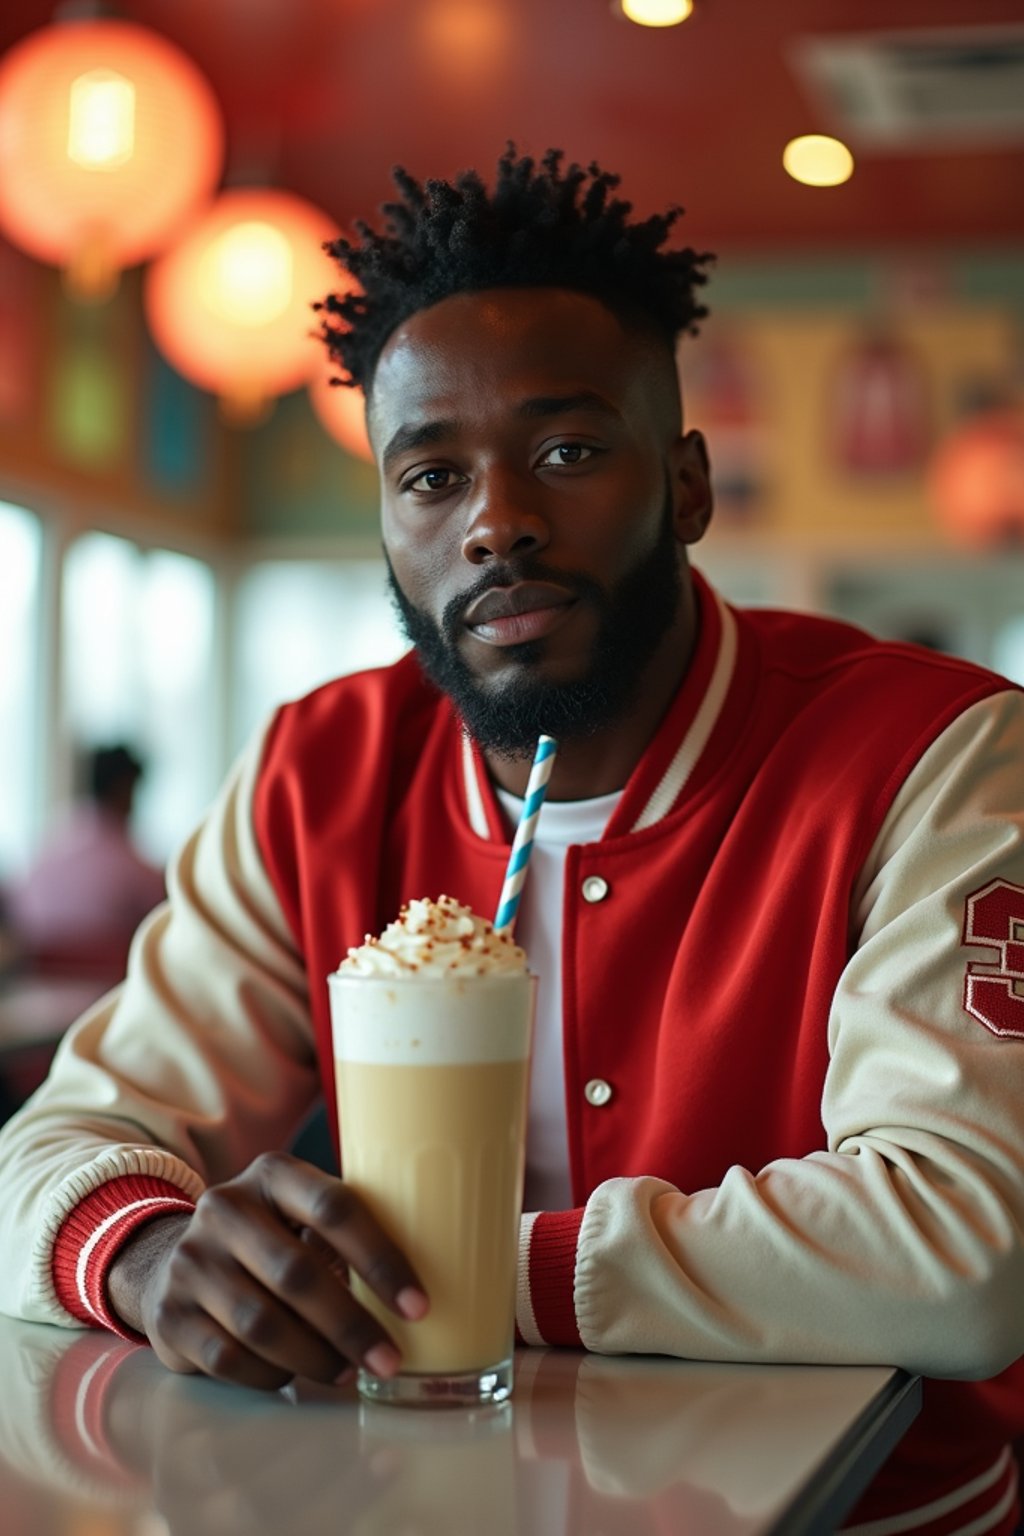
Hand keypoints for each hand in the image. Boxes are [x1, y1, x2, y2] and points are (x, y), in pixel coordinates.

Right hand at [108, 1152, 427, 1391]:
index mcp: (273, 1174)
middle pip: (298, 1274)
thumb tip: (431, 1272)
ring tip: (348, 1372)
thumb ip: (345, 1229)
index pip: (335, 1209)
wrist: (169, 1259)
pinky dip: (270, 1375)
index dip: (381, 1258)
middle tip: (391, 1360)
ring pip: (263, 1324)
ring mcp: (191, 1261)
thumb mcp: (298, 1211)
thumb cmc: (267, 1238)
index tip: (419, 1305)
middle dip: (353, 1326)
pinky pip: (230, 1358)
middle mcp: (226, 1208)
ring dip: (315, 1357)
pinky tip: (293, 1376)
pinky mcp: (169, 1315)